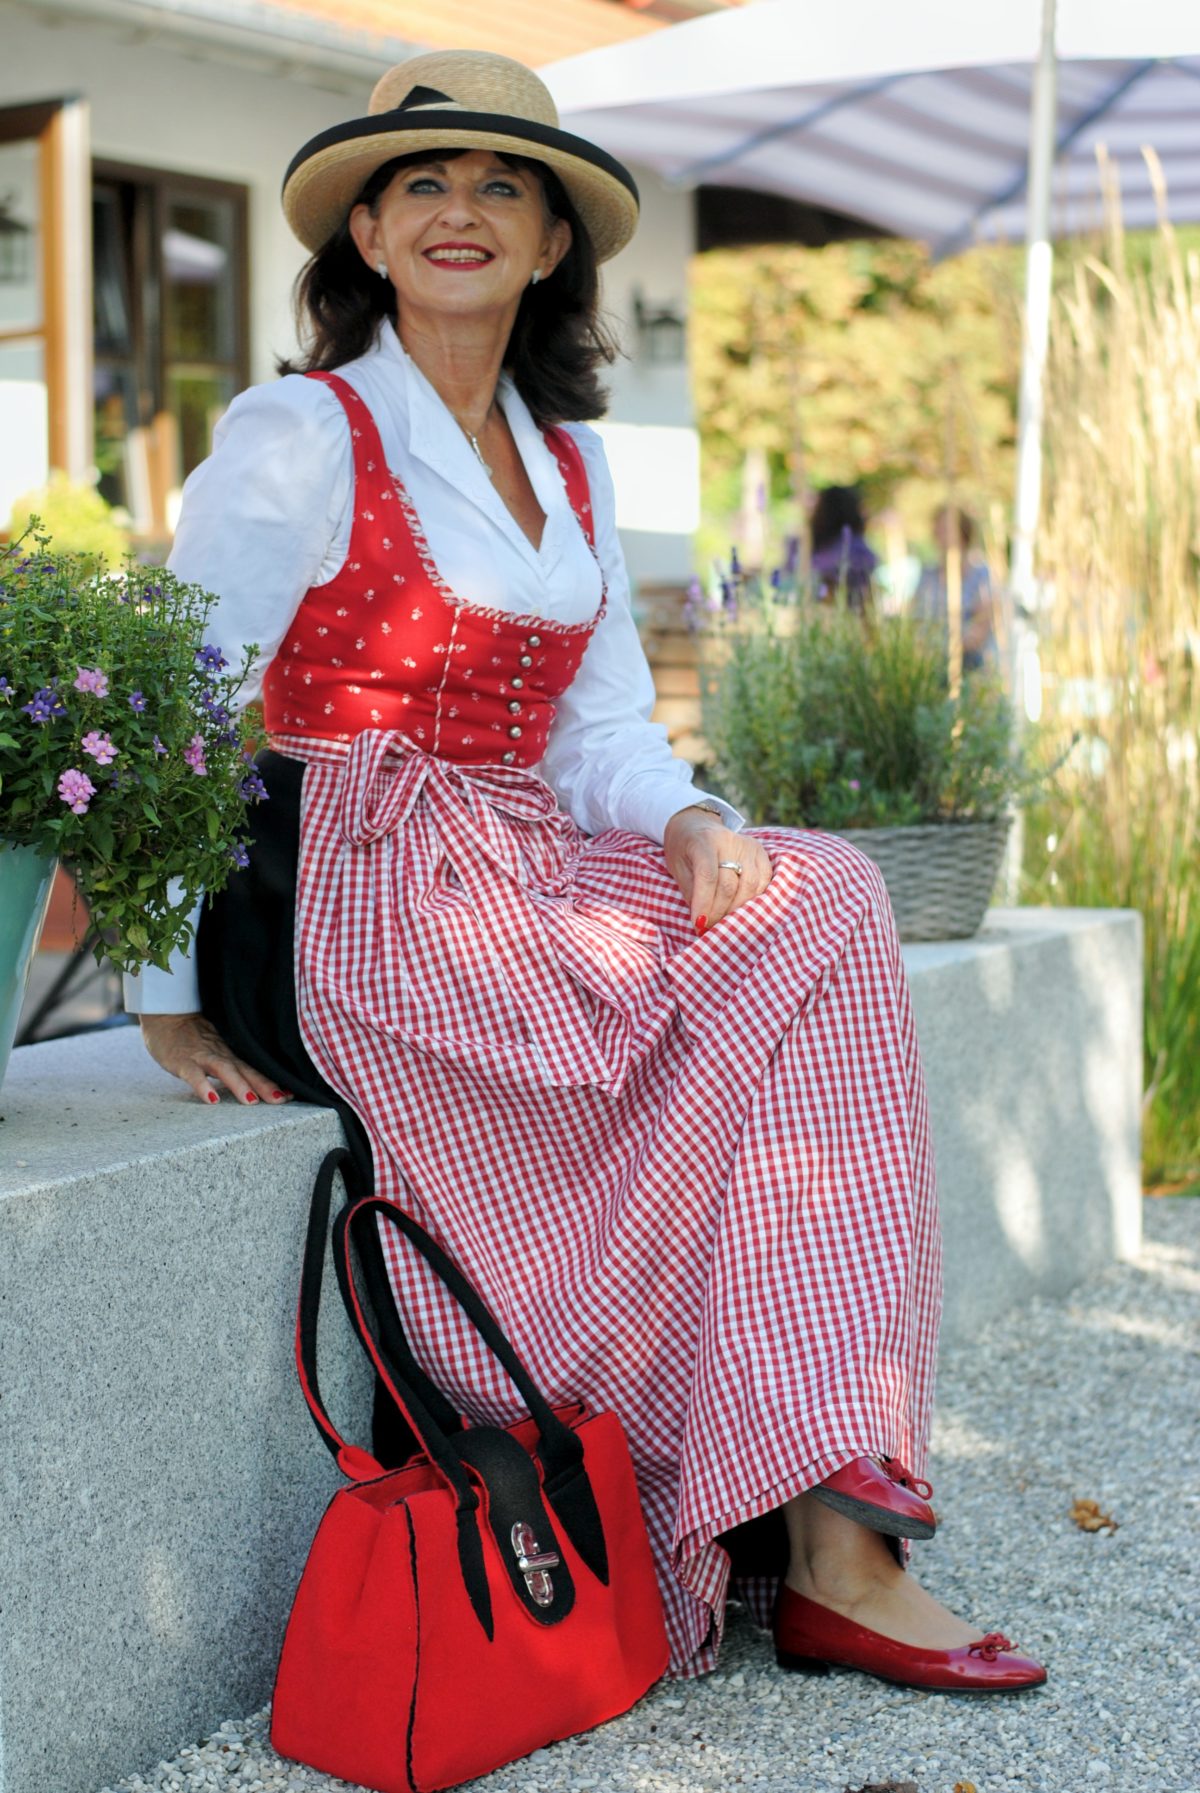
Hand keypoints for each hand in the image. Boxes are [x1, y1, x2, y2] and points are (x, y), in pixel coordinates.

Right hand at [139, 1012, 291, 1106]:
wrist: (165, 1016)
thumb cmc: (190, 1037)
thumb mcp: (215, 1049)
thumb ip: (230, 1063)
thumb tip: (250, 1081)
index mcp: (229, 1054)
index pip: (255, 1068)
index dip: (272, 1080)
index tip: (292, 1094)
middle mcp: (220, 1054)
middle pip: (246, 1069)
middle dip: (265, 1085)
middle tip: (282, 1099)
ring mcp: (201, 1057)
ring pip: (224, 1070)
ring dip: (239, 1085)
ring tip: (251, 1101)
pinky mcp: (182, 1062)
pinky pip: (193, 1075)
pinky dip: (202, 1086)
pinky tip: (211, 1100)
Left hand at [662, 807, 772, 933]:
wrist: (697, 824)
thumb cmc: (683, 848)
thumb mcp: (677, 866)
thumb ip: (691, 890)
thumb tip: (703, 920)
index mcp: (703, 841)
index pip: (708, 876)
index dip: (704, 903)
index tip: (698, 924)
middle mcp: (729, 841)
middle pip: (729, 885)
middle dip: (718, 912)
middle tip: (708, 928)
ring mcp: (748, 846)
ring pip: (749, 886)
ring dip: (736, 910)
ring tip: (722, 921)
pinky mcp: (761, 852)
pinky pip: (763, 881)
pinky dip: (753, 900)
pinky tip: (740, 909)